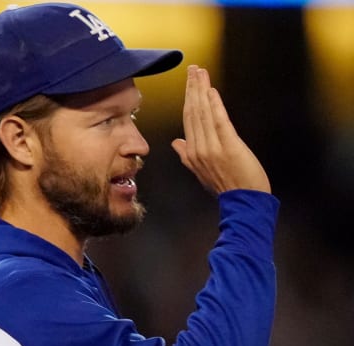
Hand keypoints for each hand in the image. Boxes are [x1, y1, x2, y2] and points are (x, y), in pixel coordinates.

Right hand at [169, 65, 270, 194]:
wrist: (244, 202)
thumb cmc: (227, 187)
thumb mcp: (202, 171)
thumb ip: (187, 155)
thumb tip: (177, 142)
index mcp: (191, 154)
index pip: (188, 120)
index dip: (188, 98)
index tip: (190, 81)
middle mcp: (198, 149)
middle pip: (193, 113)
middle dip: (192, 88)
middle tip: (193, 69)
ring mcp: (211, 148)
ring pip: (203, 114)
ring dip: (201, 90)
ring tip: (200, 73)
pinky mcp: (228, 146)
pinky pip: (218, 121)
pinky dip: (214, 105)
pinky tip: (211, 91)